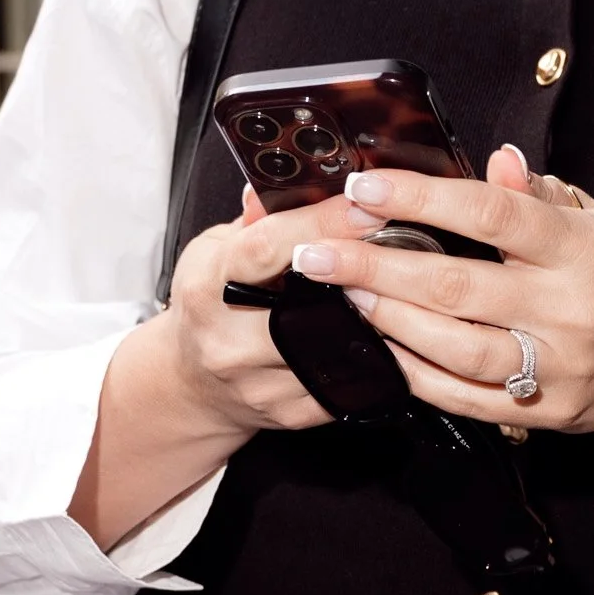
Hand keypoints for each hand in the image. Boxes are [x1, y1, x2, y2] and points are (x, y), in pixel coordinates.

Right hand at [159, 183, 381, 434]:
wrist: (192, 384)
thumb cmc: (208, 307)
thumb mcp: (215, 251)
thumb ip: (259, 221)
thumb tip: (297, 181)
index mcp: (209, 287)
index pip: (267, 248)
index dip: (322, 224)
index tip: (367, 206)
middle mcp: (229, 339)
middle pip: (305, 305)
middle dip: (357, 276)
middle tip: (399, 251)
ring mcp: (259, 382)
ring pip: (334, 347)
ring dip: (374, 317)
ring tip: (401, 289)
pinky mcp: (289, 413)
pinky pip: (345, 383)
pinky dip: (373, 357)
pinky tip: (389, 334)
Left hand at [290, 147, 593, 438]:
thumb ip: (540, 197)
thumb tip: (495, 159)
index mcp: (581, 250)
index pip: (493, 215)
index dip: (424, 199)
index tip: (366, 189)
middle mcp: (566, 310)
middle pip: (458, 285)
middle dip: (377, 264)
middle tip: (319, 251)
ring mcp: (551, 368)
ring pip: (454, 346)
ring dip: (389, 319)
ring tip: (342, 292)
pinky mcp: (537, 412)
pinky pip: (461, 395)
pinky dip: (413, 372)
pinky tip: (376, 348)